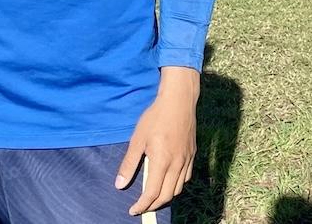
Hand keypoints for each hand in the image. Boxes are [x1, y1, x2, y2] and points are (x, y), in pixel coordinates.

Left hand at [115, 66, 198, 214]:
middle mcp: (177, 164)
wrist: (178, 101)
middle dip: (153, 206)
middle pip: (167, 195)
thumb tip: (119, 185)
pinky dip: (176, 186)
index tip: (133, 210)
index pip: (152, 193)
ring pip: (178, 189)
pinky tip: (169, 181)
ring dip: (166, 197)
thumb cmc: (155, 117)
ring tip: (154, 197)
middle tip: (142, 207)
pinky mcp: (192, 154)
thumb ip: (129, 163)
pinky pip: (186, 178)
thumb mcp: (137, 139)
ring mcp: (187, 160)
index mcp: (162, 162)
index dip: (142, 205)